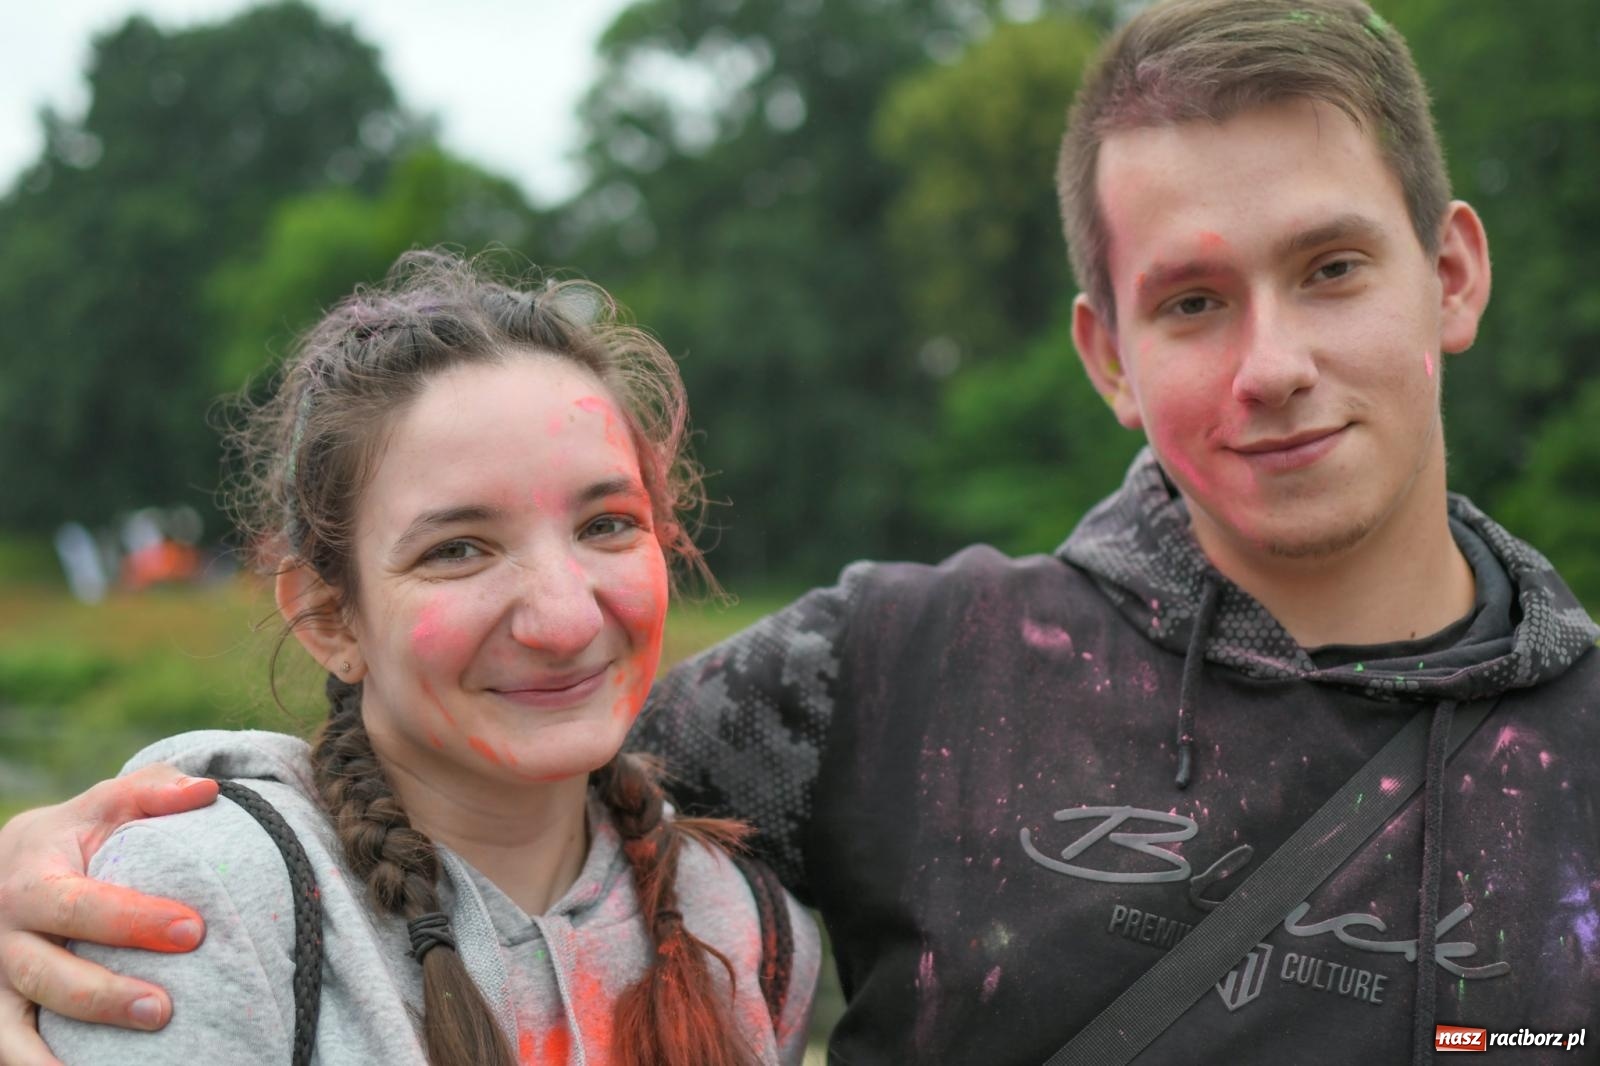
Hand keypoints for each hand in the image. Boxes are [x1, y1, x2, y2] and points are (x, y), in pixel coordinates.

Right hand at [0, 765, 216, 1065]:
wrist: (8, 870)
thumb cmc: (75, 838)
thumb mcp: (106, 805)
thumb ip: (154, 791)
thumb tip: (208, 791)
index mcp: (29, 881)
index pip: (76, 904)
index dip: (133, 920)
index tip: (194, 931)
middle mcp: (2, 938)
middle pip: (45, 975)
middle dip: (103, 995)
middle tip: (165, 1009)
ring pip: (13, 1030)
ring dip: (58, 1057)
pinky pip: (10, 1052)